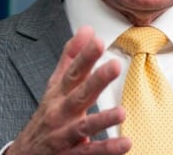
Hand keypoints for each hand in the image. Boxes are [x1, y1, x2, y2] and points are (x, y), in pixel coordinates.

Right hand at [6, 26, 130, 153]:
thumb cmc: (48, 115)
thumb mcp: (56, 85)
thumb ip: (71, 58)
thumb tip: (87, 30)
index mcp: (59, 94)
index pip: (72, 72)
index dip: (84, 57)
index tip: (98, 41)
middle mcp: (59, 112)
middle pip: (78, 95)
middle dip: (96, 80)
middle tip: (115, 65)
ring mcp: (63, 135)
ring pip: (82, 127)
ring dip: (102, 120)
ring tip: (122, 112)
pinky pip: (88, 153)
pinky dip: (106, 149)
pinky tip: (125, 144)